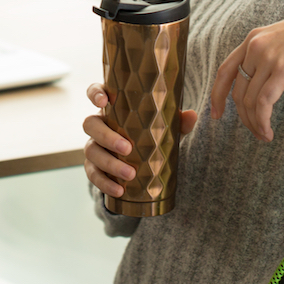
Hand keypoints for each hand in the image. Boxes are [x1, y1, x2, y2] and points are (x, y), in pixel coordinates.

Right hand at [83, 82, 197, 198]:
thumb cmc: (149, 135)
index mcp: (112, 108)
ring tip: (130, 174)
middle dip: (107, 136)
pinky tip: (119, 190)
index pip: (95, 93)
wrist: (142, 164)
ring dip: (110, 164)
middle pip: (90, 124)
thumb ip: (177, 121)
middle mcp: (98, 125)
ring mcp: (93, 146)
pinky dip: (105, 183)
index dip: (95, 94)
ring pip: (91, 151)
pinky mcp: (94, 167)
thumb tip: (192, 115)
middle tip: (128, 149)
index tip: (103, 101)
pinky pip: (93, 175)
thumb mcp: (163, 127)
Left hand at [209, 0, 283, 140]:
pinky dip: (262, 121)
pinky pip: (263, 103)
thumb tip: (263, 80)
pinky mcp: (283, 70)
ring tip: (264, 135)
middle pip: (237, 91)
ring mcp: (268, 58)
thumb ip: (268, 56)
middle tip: (253, 130)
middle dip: (242, 116)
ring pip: (248, 100)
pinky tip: (268, 132)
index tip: (216, 113)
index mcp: (253, 39)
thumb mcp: (283, 39)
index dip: (217, 94)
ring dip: (254, 123)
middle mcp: (255, 47)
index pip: (225, 70)